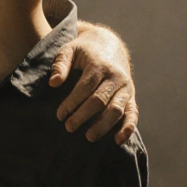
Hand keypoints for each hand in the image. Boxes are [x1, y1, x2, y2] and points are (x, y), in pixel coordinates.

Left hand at [48, 26, 137, 144]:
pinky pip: (132, 113)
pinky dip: (128, 128)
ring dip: (103, 125)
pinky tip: (117, 140)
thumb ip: (60, 64)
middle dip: (83, 116)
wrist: (109, 46)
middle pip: (100, 100)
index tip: (60, 115)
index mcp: (99, 65)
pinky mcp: (131, 97)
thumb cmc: (84, 51)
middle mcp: (116, 77)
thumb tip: (54, 83)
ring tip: (89, 137)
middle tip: (68, 127)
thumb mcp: (69, 50)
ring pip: (116, 109)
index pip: (85, 87)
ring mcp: (126, 88)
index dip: (72, 102)